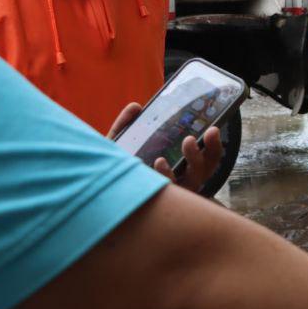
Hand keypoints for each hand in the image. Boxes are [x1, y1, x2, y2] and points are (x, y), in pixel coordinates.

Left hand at [108, 102, 224, 193]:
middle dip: (210, 150)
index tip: (213, 128)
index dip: (213, 144)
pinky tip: (160, 161)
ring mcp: (174, 193)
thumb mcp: (120, 145)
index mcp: (181, 167)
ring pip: (194, 179)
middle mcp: (182, 181)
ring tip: (188, 141)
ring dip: (195, 158)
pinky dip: (167, 173)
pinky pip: (170, 188)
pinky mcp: (160, 202)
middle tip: (200, 132)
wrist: (94, 195)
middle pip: (206, 167)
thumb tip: (135, 107)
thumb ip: (127, 126)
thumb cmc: (114, 169)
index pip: (207, 157)